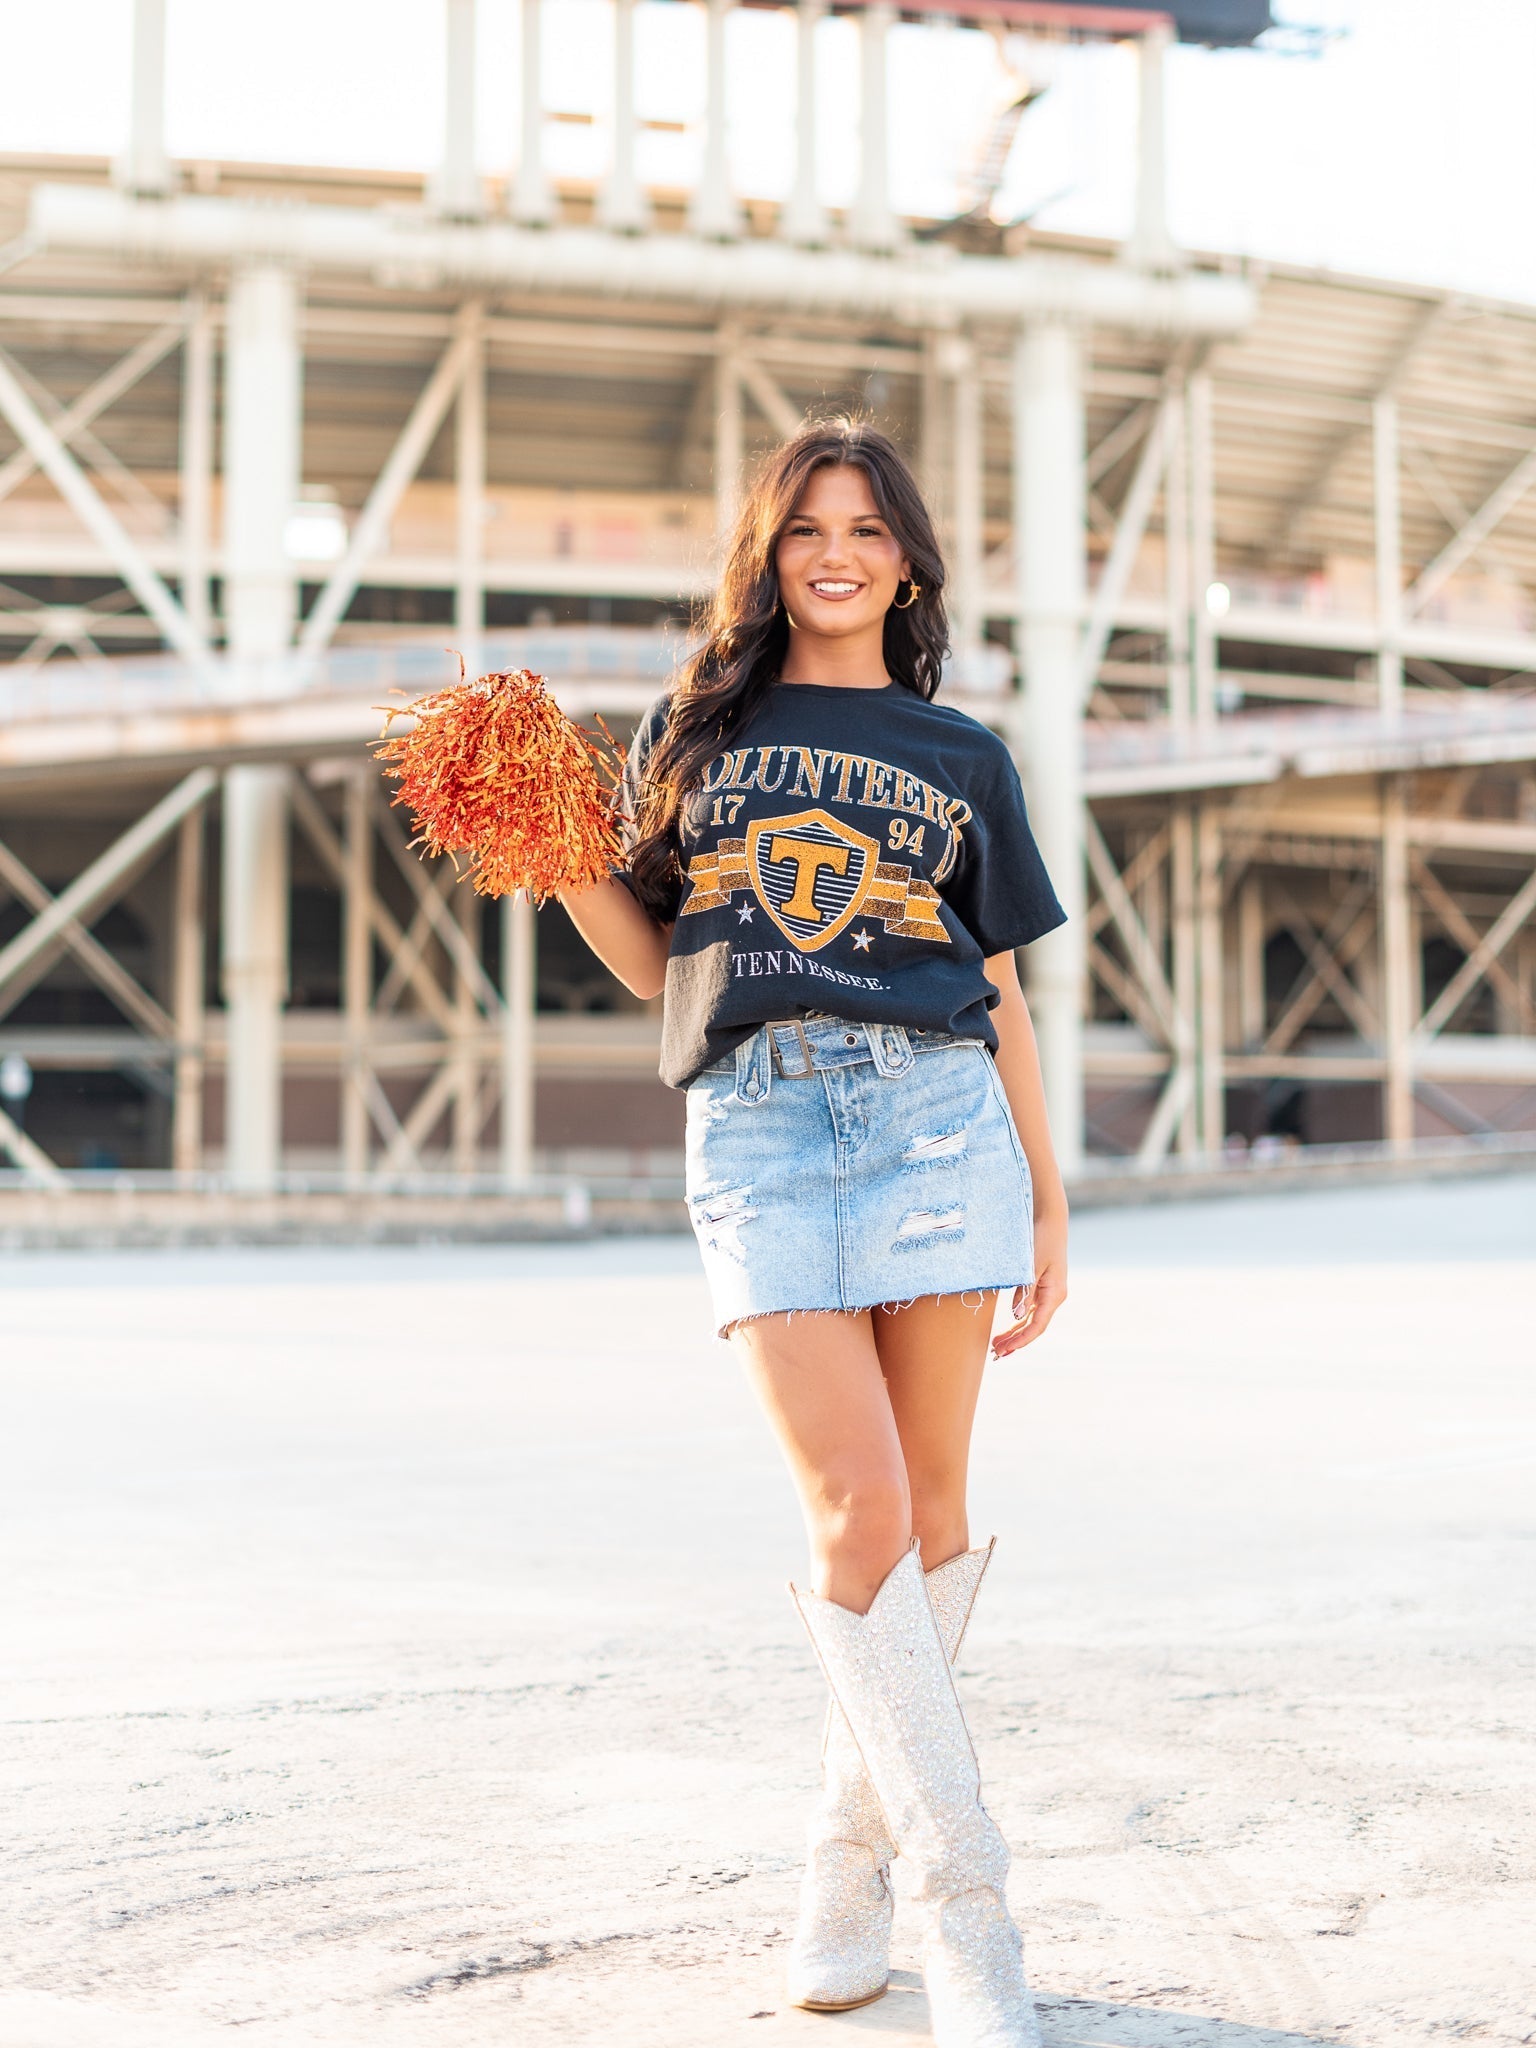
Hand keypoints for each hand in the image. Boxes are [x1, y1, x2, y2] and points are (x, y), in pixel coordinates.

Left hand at [990, 1207, 1067, 1357]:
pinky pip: (1030, 1309)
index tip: (1004, 1351)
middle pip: (1034, 1327)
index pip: (1037, 1326)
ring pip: (1031, 1320)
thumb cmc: (1041, 1239)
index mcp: (1055, 1294)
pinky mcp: (1042, 1285)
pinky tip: (1008, 1327)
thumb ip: (1024, 1291)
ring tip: (997, 1344)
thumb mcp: (1031, 1265)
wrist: (1050, 1218)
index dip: (1020, 1341)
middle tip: (995, 1354)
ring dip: (1016, 1333)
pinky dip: (1018, 1320)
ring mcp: (1049, 1292)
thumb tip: (1017, 1316)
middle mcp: (1054, 1296)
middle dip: (1015, 1342)